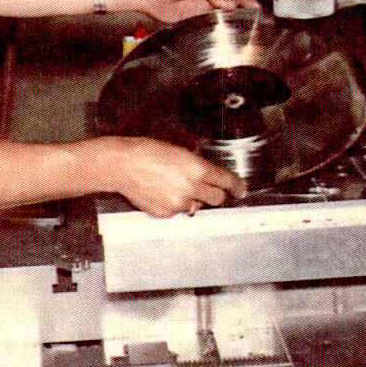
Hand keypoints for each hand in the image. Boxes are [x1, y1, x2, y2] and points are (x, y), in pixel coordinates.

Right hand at [93, 134, 244, 217]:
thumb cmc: (148, 152)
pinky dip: (175, 204)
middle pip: (217, 199)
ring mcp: (179, 203)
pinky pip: (179, 212)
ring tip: (174, 185)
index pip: (226, 181)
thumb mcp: (180, 152)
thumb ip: (197, 167)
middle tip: (207, 188)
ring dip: (192, 199)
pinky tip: (162, 192)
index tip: (241, 191)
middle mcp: (191, 188)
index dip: (237, 187)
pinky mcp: (167, 214)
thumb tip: (209, 178)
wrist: (124, 164)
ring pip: (197, 206)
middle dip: (216, 194)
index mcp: (197, 169)